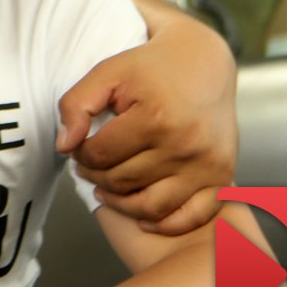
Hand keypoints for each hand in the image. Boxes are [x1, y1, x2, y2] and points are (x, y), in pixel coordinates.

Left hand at [56, 17, 237, 234]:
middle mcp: (185, 145)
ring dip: (120, 203)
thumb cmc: (151, 68)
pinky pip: (191, 216)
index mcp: (156, 117)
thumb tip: (64, 147)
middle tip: (88, 166)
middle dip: (96, 176)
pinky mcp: (222, 176)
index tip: (79, 147)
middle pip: (122, 181)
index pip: (100, 155)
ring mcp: (207, 165)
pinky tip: (144, 216)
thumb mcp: (108, 73)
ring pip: (150, 206)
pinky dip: (165, 223)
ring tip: (106, 188)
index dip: (80, 155)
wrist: (203, 63)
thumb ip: (77, 105)